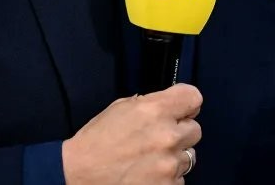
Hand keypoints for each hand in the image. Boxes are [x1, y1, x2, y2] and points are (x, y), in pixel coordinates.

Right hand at [62, 83, 202, 183]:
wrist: (80, 174)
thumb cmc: (96, 139)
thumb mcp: (120, 108)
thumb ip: (149, 104)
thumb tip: (169, 106)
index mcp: (155, 110)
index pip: (193, 98)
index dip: (186, 104)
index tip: (179, 110)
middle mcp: (167, 136)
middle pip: (195, 130)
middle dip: (180, 132)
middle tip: (159, 139)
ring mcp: (169, 165)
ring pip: (189, 157)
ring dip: (174, 157)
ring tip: (151, 160)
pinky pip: (180, 180)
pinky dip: (167, 178)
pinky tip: (148, 176)